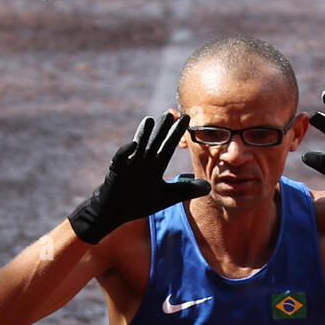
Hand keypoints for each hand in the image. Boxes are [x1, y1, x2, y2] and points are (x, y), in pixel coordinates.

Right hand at [69, 112, 211, 243]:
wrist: (115, 211)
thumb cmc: (139, 202)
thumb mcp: (167, 197)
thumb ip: (186, 189)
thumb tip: (209, 187)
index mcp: (155, 166)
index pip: (168, 146)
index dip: (177, 133)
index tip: (188, 119)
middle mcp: (144, 162)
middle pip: (154, 142)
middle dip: (162, 129)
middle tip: (170, 113)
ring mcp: (129, 165)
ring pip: (138, 147)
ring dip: (143, 135)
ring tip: (150, 120)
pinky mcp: (117, 172)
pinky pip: (121, 159)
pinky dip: (126, 152)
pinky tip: (133, 145)